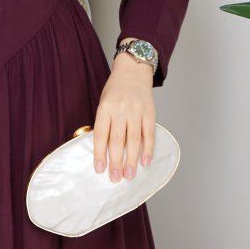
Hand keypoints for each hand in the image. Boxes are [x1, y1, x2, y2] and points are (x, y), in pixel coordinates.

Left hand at [93, 55, 155, 180]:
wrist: (133, 70)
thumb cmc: (115, 90)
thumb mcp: (103, 103)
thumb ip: (104, 124)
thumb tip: (104, 150)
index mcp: (105, 108)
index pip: (101, 135)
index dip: (100, 153)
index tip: (99, 169)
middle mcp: (120, 110)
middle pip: (118, 140)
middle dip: (116, 161)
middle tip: (115, 178)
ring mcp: (136, 111)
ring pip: (134, 140)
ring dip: (132, 160)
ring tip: (129, 175)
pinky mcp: (150, 112)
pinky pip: (149, 134)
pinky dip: (148, 149)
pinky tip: (145, 161)